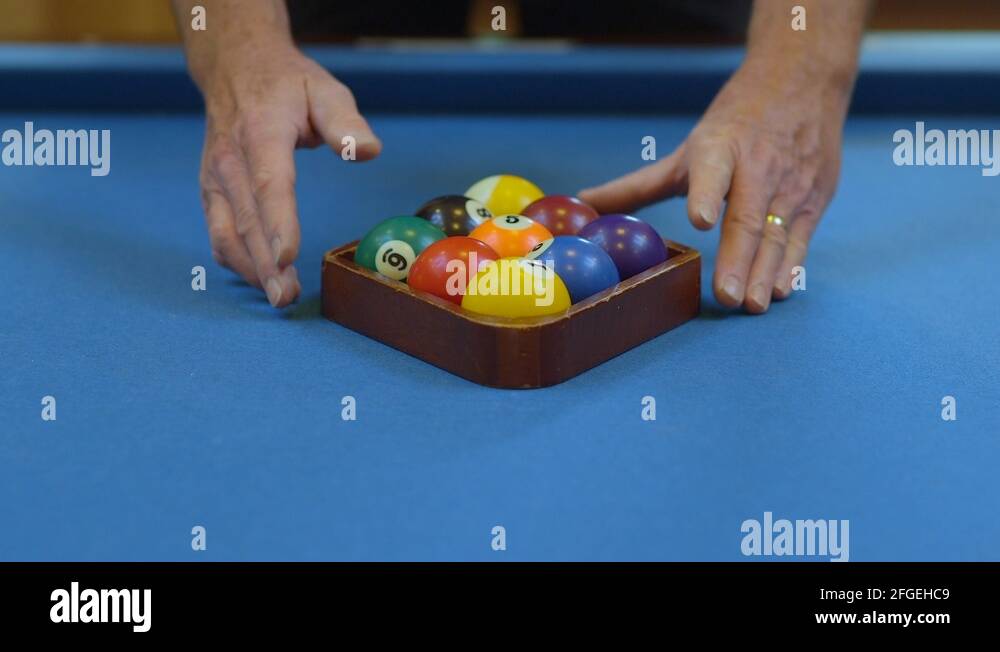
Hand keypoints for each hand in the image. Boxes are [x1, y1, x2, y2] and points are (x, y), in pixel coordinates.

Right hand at [198, 42, 380, 306]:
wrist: (234, 66)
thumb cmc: (287, 83)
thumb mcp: (324, 89)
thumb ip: (345, 122)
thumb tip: (367, 151)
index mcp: (261, 135)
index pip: (269, 185)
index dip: (278, 224)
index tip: (288, 257)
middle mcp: (231, 161)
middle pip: (248, 221)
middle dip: (266, 265)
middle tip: (288, 298)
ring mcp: (215, 179)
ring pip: (227, 234)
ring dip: (251, 270)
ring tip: (279, 297)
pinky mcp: (210, 192)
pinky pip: (219, 233)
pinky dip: (236, 261)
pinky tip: (260, 279)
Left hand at [579, 61, 851, 312]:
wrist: (804, 81)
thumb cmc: (735, 123)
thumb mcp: (688, 149)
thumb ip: (638, 185)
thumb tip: (581, 204)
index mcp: (720, 148)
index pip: (712, 170)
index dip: (706, 194)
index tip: (699, 219)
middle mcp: (758, 166)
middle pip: (746, 216)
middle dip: (737, 258)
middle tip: (725, 296)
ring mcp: (790, 184)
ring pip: (776, 234)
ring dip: (764, 273)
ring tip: (749, 305)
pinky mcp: (814, 198)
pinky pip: (800, 238)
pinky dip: (790, 266)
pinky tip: (778, 290)